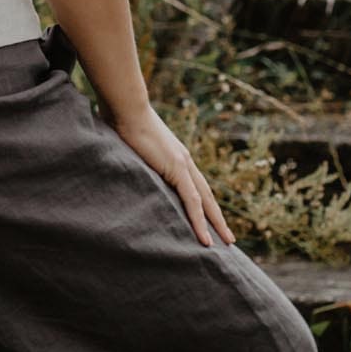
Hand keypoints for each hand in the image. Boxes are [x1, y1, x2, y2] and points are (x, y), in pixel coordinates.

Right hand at [108, 101, 234, 248]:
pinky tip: (204, 238)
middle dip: (217, 218)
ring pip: (205, 201)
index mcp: (176, 156)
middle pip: (207, 196)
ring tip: (225, 243)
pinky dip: (199, 221)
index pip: (195, 185)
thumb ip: (133, 159)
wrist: (126, 108)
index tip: (210, 219)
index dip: (204, 203)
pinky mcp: (177, 168)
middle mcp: (184, 160)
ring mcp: (183, 164)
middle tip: (228, 238)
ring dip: (216, 224)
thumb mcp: (130, 147)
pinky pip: (192, 200)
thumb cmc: (123, 122)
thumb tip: (122, 167)